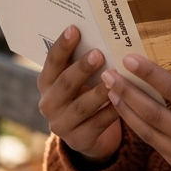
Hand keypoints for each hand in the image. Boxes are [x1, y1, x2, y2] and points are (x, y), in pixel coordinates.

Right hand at [36, 26, 121, 163]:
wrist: (88, 134)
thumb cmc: (85, 94)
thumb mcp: (78, 79)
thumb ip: (81, 61)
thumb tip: (99, 32)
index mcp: (46, 84)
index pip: (52, 62)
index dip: (62, 46)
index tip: (75, 28)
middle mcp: (48, 104)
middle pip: (64, 84)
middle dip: (81, 68)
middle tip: (98, 53)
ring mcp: (61, 125)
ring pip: (81, 106)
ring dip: (98, 91)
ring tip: (113, 79)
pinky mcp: (79, 141)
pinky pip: (98, 124)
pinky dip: (111, 111)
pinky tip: (123, 101)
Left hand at [102, 54, 170, 170]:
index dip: (150, 75)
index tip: (129, 59)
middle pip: (153, 114)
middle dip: (127, 93)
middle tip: (108, 75)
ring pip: (148, 134)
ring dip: (126, 111)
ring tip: (110, 92)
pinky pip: (156, 146)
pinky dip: (139, 128)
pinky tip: (128, 113)